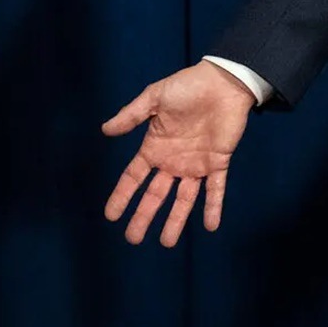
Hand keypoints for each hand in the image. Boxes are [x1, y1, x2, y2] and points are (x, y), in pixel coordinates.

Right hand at [102, 61, 255, 245]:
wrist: (222, 82)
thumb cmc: (187, 87)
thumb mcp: (154, 98)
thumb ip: (131, 115)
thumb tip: (105, 130)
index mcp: (155, 147)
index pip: (134, 178)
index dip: (122, 196)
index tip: (110, 216)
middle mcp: (172, 161)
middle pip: (155, 195)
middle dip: (144, 217)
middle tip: (133, 239)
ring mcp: (195, 164)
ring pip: (183, 199)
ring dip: (175, 221)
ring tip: (167, 243)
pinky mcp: (218, 163)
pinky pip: (215, 190)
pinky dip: (213, 207)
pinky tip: (209, 226)